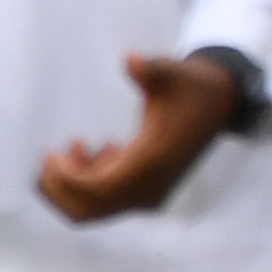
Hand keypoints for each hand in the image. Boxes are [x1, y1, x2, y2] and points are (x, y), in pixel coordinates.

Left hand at [40, 53, 248, 220]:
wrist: (221, 104)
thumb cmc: (191, 87)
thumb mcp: (172, 73)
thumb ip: (151, 69)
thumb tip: (132, 61)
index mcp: (150, 163)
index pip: (94, 190)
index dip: (65, 177)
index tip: (51, 152)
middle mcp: (148, 188)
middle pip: (85, 210)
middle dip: (57, 188)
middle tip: (50, 155)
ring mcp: (149, 195)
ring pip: (93, 210)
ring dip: (73, 185)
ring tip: (77, 146)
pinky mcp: (148, 193)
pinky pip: (107, 203)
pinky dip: (90, 184)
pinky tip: (100, 150)